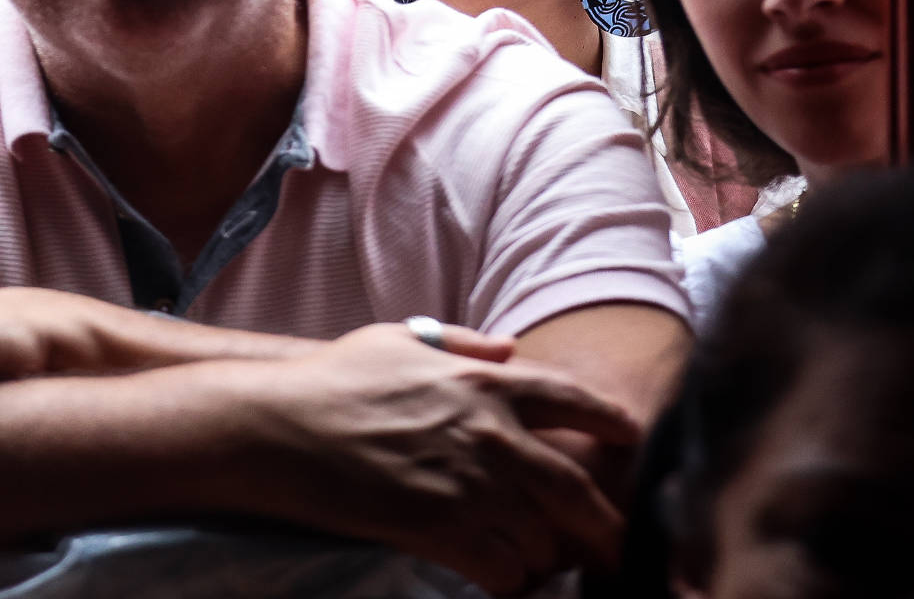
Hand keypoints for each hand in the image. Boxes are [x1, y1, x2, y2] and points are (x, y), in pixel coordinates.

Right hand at [233, 323, 639, 594]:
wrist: (279, 427)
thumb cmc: (331, 379)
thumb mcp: (398, 339)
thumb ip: (463, 344)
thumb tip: (510, 349)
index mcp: (485, 382)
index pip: (576, 401)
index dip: (614, 424)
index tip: (633, 442)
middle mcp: (492, 433)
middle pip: (580, 491)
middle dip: (609, 527)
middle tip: (620, 549)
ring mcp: (472, 485)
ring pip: (545, 540)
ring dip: (544, 557)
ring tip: (531, 562)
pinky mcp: (446, 530)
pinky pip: (507, 573)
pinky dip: (510, 582)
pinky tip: (498, 580)